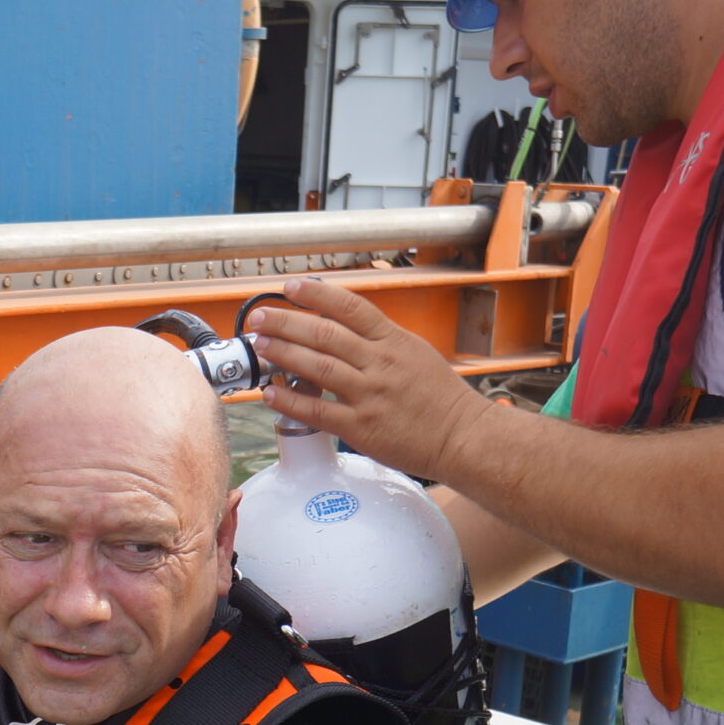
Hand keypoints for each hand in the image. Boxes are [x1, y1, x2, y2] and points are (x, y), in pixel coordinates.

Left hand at [248, 277, 490, 479]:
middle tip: (260, 318)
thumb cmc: (440, 397)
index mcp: (393, 341)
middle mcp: (380, 364)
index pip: (349, 307)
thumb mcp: (415, 351)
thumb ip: (380, 337)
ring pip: (318, 367)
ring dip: (283, 354)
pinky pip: (318, 411)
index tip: (290, 287)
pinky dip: (291, 401)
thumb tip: (344, 322)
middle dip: (286, 322)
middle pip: (325, 334)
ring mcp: (370, 395)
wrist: (463, 437)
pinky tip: (271, 392)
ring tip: (260, 345)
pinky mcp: (362, 427)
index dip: (316, 294)